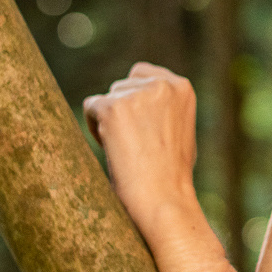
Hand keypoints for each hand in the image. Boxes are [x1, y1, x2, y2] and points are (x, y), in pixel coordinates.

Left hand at [83, 63, 198, 233]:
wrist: (163, 197)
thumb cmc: (172, 174)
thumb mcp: (180, 130)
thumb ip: (164, 108)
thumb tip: (141, 102)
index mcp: (181, 87)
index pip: (141, 73)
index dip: (134, 99)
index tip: (137, 126)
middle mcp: (161, 85)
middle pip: (121, 85)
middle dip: (121, 111)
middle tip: (134, 145)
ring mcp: (136, 95)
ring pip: (105, 98)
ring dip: (108, 121)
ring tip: (127, 151)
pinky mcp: (113, 107)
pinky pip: (90, 107)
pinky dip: (94, 128)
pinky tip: (113, 150)